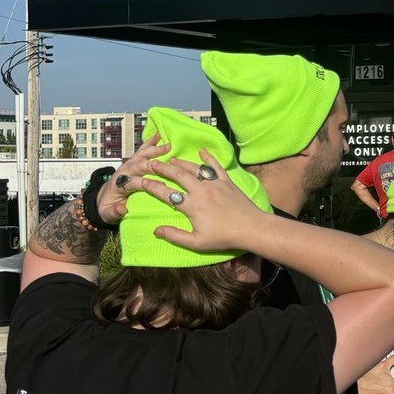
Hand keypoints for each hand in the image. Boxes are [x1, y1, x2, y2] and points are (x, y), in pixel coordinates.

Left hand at [95, 134, 170, 223]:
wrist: (101, 200)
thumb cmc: (107, 208)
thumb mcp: (107, 214)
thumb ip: (114, 211)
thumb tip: (122, 208)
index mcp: (118, 185)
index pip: (133, 182)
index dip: (147, 183)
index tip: (162, 186)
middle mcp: (123, 172)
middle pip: (138, 165)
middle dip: (153, 163)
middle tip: (168, 161)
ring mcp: (127, 166)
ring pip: (140, 156)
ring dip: (154, 150)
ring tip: (167, 145)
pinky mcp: (131, 163)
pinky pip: (141, 152)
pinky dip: (149, 143)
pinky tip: (158, 136)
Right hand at [145, 149, 271, 251]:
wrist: (252, 228)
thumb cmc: (224, 237)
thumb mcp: (197, 243)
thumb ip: (175, 236)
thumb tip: (156, 231)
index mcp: (191, 205)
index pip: (165, 193)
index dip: (151, 186)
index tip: (140, 181)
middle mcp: (201, 190)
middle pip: (177, 174)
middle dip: (162, 168)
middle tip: (151, 163)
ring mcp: (215, 184)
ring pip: (194, 168)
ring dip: (181, 162)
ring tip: (170, 159)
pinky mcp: (227, 182)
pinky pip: (216, 167)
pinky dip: (208, 158)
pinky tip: (202, 151)